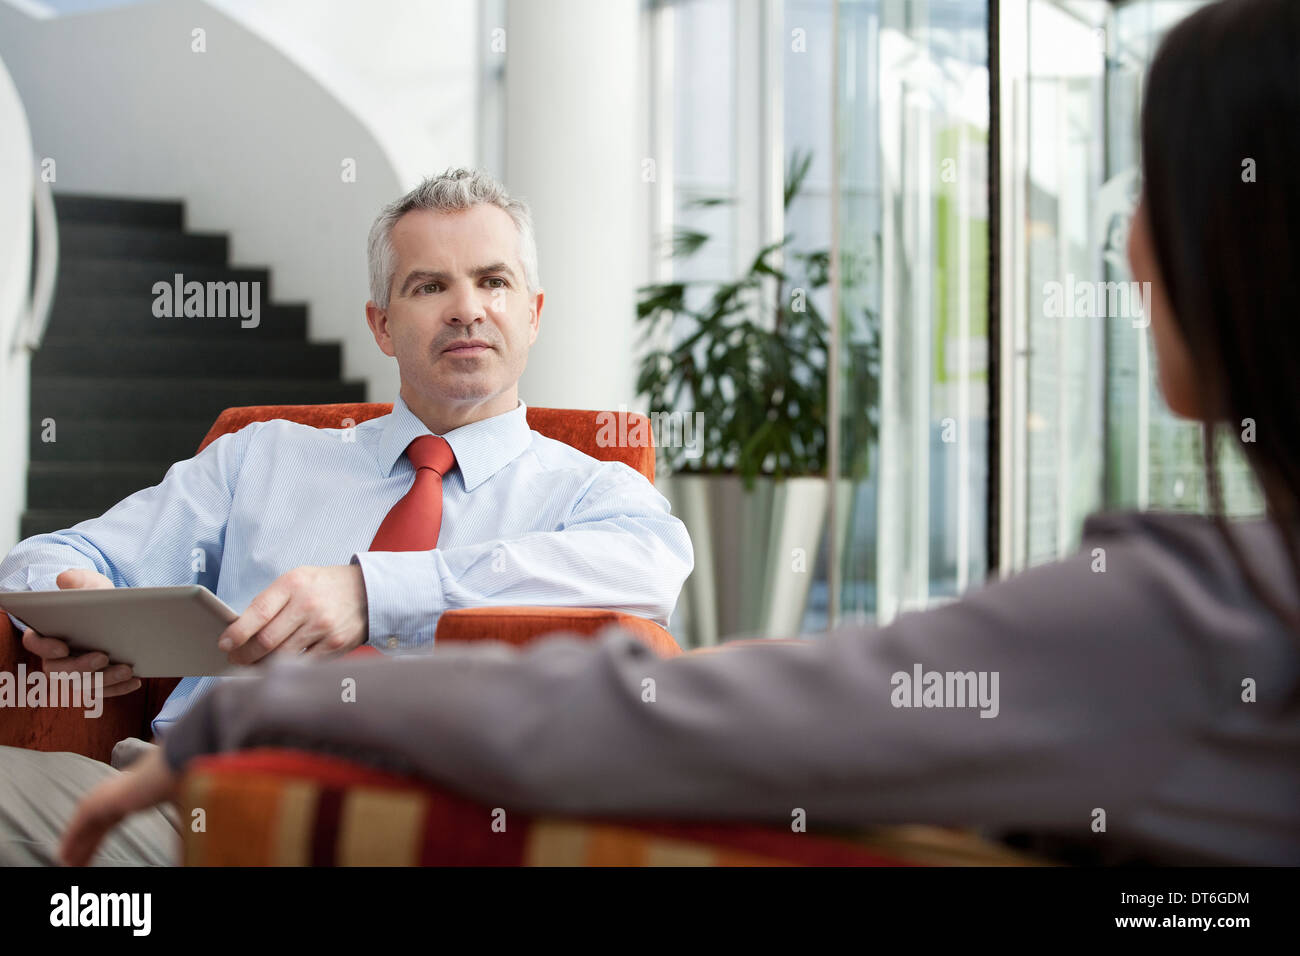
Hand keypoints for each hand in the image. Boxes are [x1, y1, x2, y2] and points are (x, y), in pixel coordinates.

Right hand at [18, 568, 139, 697]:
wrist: (119, 614)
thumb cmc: (98, 599)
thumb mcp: (91, 585)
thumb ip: (78, 580)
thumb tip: (65, 579)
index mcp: (48, 633)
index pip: (35, 643)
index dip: (45, 647)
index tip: (63, 647)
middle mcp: (56, 658)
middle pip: (60, 670)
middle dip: (81, 666)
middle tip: (103, 657)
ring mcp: (74, 674)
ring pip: (83, 684)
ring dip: (105, 679)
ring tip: (127, 670)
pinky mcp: (94, 683)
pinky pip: (102, 692)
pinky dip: (119, 689)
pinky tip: (135, 681)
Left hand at [60, 746, 178, 865]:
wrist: (169, 773)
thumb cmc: (180, 787)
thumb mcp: (181, 810)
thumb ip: (181, 826)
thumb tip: (191, 843)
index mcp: (132, 795)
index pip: (111, 821)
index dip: (101, 838)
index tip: (96, 850)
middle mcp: (114, 795)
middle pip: (96, 827)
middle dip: (87, 845)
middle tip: (79, 863)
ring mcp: (103, 797)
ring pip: (84, 828)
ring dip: (76, 846)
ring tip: (66, 863)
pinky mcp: (94, 804)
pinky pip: (77, 828)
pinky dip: (69, 842)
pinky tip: (62, 856)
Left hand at [219, 564, 368, 664]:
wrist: (368, 591)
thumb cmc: (324, 586)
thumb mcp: (297, 580)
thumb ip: (271, 601)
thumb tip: (240, 631)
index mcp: (293, 584)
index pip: (258, 612)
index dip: (237, 633)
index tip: (224, 645)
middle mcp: (308, 605)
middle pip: (266, 640)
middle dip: (245, 655)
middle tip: (235, 660)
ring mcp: (323, 626)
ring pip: (283, 656)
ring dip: (262, 665)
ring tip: (253, 666)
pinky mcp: (336, 644)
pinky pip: (304, 664)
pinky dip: (288, 669)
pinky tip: (279, 669)